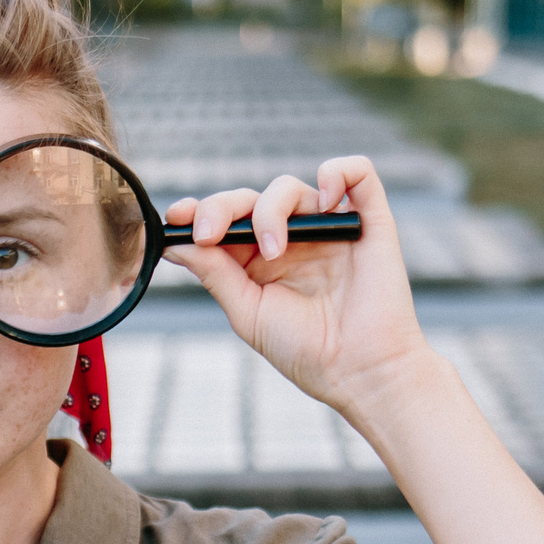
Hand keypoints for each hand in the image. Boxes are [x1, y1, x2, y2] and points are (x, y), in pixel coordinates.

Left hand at [163, 155, 434, 416]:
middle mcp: (292, 239)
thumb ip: (215, 273)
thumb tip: (175, 244)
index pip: (224, 221)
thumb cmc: (306, 350)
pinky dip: (336, 172)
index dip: (198, 211)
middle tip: (209, 233)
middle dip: (221, 208)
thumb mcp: (248, 312)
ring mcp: (328, 227)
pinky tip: (322, 201)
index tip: (177, 217)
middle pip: (249, 200)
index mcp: (259, 261)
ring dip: (270, 210)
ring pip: (289, 188)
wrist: (360, 372)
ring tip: (274, 251)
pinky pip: (356, 172)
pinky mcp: (369, 220)